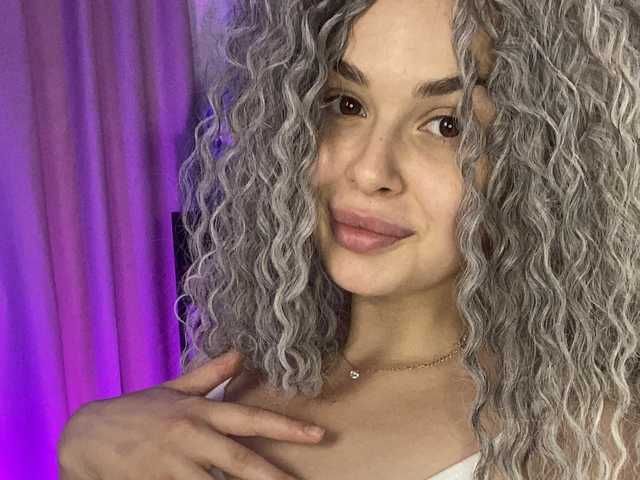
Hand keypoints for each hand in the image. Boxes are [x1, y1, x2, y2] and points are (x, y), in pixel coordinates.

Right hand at [57, 350, 324, 479]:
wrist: (86, 437)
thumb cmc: (136, 411)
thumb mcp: (174, 388)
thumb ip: (210, 373)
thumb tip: (241, 351)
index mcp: (199, 411)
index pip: (250, 418)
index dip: (286, 427)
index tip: (317, 434)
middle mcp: (190, 437)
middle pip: (240, 460)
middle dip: (274, 476)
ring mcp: (172, 465)